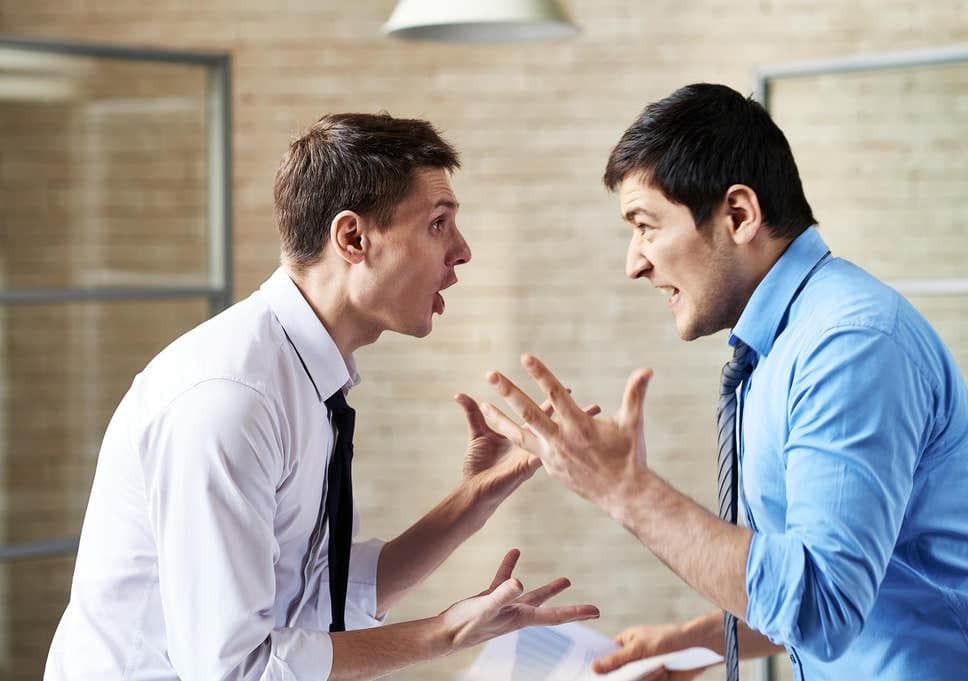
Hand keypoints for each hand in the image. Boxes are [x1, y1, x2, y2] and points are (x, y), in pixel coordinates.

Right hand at [439, 548, 599, 650]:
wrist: (443, 634)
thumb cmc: (464, 625)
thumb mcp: (485, 607)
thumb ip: (502, 594)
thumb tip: (521, 582)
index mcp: (520, 618)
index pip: (554, 616)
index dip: (576, 612)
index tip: (597, 612)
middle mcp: (516, 615)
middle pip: (550, 609)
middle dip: (570, 607)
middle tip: (593, 610)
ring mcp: (504, 608)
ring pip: (531, 596)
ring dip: (549, 589)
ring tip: (568, 581)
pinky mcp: (490, 600)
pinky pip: (504, 581)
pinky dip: (510, 567)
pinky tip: (514, 552)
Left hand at [482, 354, 652, 516]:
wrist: (623, 495)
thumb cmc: (631, 456)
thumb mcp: (633, 423)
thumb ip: (635, 394)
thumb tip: (648, 369)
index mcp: (579, 426)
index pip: (555, 394)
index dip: (540, 374)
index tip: (525, 357)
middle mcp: (561, 440)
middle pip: (529, 412)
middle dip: (509, 392)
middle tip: (491, 374)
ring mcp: (552, 456)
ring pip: (520, 434)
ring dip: (500, 418)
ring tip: (482, 405)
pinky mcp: (549, 467)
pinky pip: (528, 448)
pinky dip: (515, 436)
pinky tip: (504, 427)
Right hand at [593, 623, 715, 680]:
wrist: (695, 649)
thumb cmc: (666, 639)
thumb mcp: (637, 648)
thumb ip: (616, 659)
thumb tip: (594, 667)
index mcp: (624, 644)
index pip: (605, 656)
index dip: (598, 664)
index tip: (590, 673)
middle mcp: (632, 659)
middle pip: (617, 673)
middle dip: (620, 676)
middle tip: (629, 673)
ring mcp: (643, 671)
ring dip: (646, 678)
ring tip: (660, 668)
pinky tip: (663, 673)